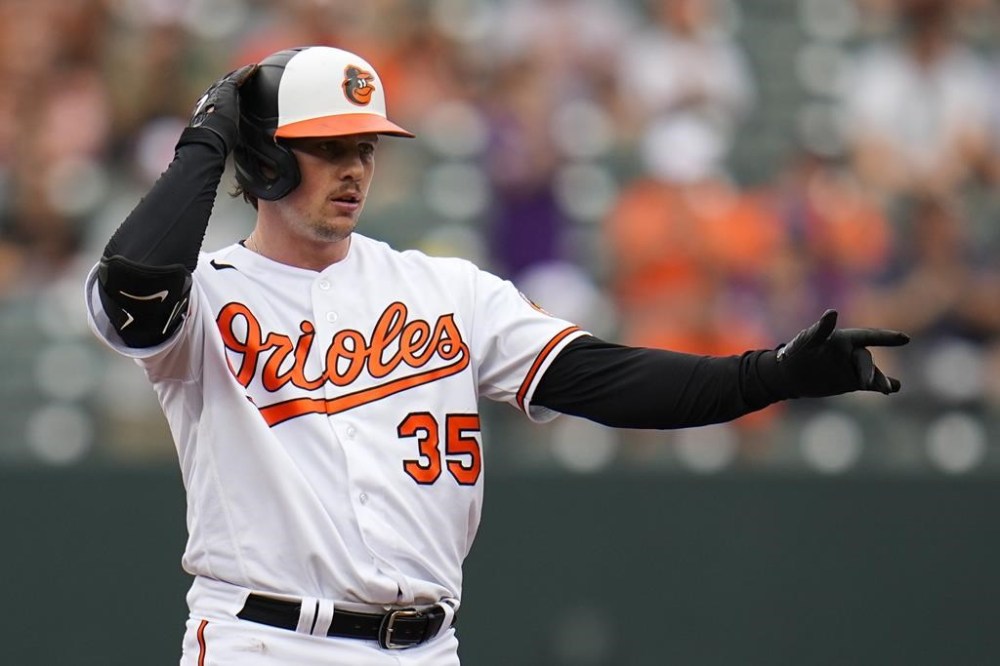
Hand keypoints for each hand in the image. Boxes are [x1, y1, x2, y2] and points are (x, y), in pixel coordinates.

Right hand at [188, 64, 256, 151]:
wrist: (210, 136)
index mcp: (207, 109)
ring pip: (230, 79)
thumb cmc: (215, 142)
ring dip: (240, 75)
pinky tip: (254, 68)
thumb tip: (230, 150)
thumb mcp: (221, 137)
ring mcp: (218, 91)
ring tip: (251, 70)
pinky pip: (238, 78)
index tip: (235, 93)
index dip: (227, 95)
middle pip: (223, 86)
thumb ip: (226, 137)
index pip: (218, 99)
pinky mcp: (227, 89)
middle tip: (244, 77)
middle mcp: (210, 97)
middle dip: (232, 81)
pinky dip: (246, 72)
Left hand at [776, 309, 908, 397]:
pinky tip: (894, 388)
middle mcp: (851, 352)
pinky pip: (871, 384)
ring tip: (888, 389)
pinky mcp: (851, 382)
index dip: (886, 337)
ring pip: (872, 372)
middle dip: (870, 370)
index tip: (905, 339)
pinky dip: (882, 385)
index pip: (868, 336)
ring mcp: (852, 367)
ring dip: (881, 379)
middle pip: (866, 359)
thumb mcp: (807, 341)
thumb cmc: (796, 353)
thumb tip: (832, 312)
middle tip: (867, 383)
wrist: (789, 375)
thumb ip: (821, 329)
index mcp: (843, 338)